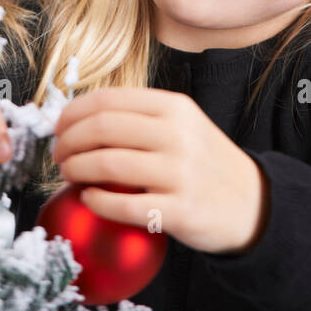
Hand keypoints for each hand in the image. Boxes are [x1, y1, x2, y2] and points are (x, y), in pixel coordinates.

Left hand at [50, 87, 269, 254]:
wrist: (252, 204)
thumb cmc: (204, 163)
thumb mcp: (183, 125)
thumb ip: (141, 118)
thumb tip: (81, 118)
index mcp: (174, 107)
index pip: (108, 100)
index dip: (73, 113)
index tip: (58, 126)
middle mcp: (177, 134)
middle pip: (102, 129)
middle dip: (68, 141)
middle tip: (58, 154)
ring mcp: (179, 172)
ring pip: (107, 164)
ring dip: (76, 169)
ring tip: (69, 175)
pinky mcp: (178, 210)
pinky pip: (123, 205)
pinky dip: (97, 201)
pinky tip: (89, 199)